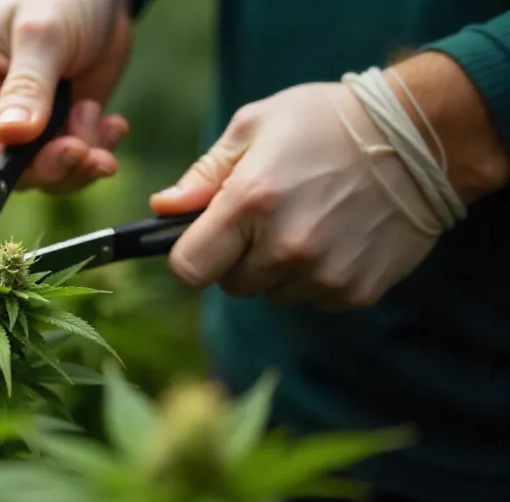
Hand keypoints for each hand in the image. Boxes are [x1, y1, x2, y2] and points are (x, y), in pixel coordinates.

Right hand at [0, 0, 132, 193]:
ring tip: (106, 126)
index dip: (2, 165)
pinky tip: (113, 124)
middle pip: (7, 168)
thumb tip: (11, 136)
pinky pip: (72, 161)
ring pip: (43, 173)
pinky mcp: (59, 127)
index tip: (50, 155)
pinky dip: (96, 152)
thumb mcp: (44, 32)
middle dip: (51, 166)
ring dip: (80, 163)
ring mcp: (26, 122)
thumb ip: (28, 85)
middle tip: (87, 152)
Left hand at [150, 82, 444, 309]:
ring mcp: (324, 274)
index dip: (190, 255)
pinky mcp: (356, 291)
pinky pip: (313, 298)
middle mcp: (286, 246)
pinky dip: (316, 276)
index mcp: (251, 202)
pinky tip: (337, 234)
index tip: (204, 238)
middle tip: (267, 218)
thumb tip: (162, 208)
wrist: (420, 138)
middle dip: (238, 257)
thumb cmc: (325, 122)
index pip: (190, 268)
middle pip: (231, 284)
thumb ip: (203, 174)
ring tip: (308, 219)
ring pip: (273, 294)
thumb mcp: (255, 126)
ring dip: (279, 268)